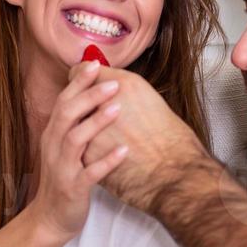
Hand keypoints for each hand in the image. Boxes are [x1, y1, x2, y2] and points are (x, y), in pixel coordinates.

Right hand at [23, 61, 129, 243]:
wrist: (50, 218)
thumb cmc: (64, 178)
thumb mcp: (65, 148)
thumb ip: (75, 124)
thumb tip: (92, 96)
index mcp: (53, 135)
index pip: (63, 101)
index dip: (78, 83)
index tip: (95, 63)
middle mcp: (53, 147)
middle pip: (67, 114)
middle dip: (89, 96)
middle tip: (114, 83)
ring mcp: (62, 168)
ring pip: (75, 140)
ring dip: (96, 123)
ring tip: (118, 109)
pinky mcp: (72, 188)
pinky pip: (89, 173)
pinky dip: (107, 161)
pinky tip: (124, 151)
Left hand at [66, 64, 208, 211]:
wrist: (172, 174)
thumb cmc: (171, 139)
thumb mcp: (150, 100)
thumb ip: (124, 90)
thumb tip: (107, 87)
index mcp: (123, 84)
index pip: (82, 72)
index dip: (82, 80)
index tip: (83, 86)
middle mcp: (104, 103)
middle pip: (75, 97)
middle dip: (79, 104)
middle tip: (86, 111)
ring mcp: (92, 130)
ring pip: (74, 125)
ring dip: (81, 129)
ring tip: (98, 136)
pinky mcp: (87, 155)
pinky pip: (80, 149)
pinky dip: (89, 152)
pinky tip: (102, 156)